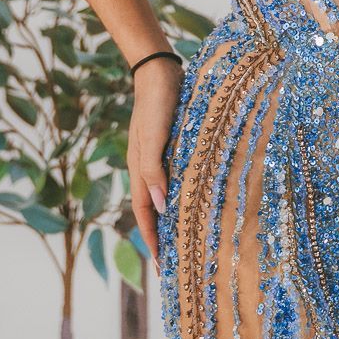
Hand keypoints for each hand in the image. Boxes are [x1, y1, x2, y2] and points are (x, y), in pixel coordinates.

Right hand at [127, 57, 184, 277]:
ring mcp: (161, 156)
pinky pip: (177, 176)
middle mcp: (149, 167)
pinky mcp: (174, 144)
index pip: (145, 215)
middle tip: (179, 260)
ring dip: (175, 215)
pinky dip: (184, 192)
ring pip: (167, 194)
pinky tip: (198, 196)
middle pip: (154, 209)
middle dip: (163, 235)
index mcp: (140, 170)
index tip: (162, 267)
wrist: (160, 71)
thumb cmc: (156, 104)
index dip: (152, 240)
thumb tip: (160, 208)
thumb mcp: (153, 138)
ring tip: (190, 235)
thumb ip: (154, 171)